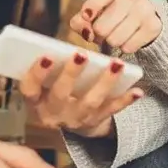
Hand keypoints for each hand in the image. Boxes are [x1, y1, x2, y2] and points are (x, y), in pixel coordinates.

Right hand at [19, 51, 142, 138]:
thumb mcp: (42, 83)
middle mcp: (54, 114)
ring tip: (116, 64)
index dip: (36, 74)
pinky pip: (111, 110)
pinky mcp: (95, 122)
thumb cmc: (52, 90)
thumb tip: (56, 45)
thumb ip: (46, 68)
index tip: (46, 55)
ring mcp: (76, 120)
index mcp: (36, 101)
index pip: (30, 89)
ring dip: (104, 82)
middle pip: (61, 94)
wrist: (67, 120)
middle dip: (71, 74)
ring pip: (90, 102)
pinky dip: (125, 100)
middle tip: (81, 54)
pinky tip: (138, 90)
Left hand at [71, 0, 161, 54]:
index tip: (86, 17)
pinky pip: (129, 47)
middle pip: (103, 25)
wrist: (143, 16)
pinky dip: (124, 47)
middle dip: (98, 33)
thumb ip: (80, 20)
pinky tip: (127, 39)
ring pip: (115, 38)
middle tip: (101, 32)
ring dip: (111, 41)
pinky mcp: (154, 26)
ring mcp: (146, 8)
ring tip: (114, 35)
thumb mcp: (94, 10)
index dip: (89, 9)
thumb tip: (85, 32)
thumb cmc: (112, 12)